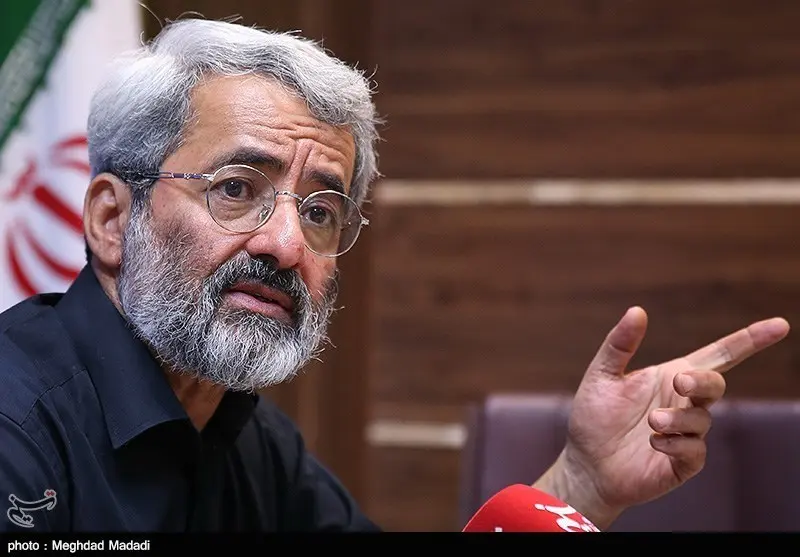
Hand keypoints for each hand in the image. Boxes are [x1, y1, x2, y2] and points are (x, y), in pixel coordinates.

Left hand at [534, 306, 789, 528]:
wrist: (585, 464)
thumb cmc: (594, 418)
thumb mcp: (602, 376)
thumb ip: (619, 344)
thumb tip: (638, 310)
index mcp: (671, 377)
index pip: (718, 356)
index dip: (750, 340)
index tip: (780, 325)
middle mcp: (684, 403)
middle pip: (716, 384)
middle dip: (703, 381)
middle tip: (680, 382)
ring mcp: (687, 434)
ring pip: (702, 419)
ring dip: (678, 418)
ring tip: (651, 422)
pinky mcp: (684, 463)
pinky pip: (695, 450)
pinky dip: (676, 444)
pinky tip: (654, 443)